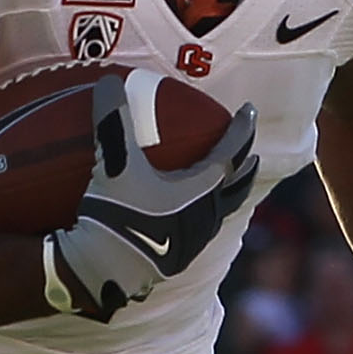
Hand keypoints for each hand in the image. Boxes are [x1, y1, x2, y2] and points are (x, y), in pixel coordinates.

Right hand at [47, 75, 259, 321]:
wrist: (102, 272)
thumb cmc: (115, 216)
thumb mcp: (113, 164)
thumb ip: (114, 121)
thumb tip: (110, 81)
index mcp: (200, 191)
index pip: (232, 154)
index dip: (241, 129)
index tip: (248, 110)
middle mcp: (205, 217)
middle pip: (237, 188)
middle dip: (246, 167)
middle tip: (250, 152)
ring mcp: (193, 241)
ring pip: (221, 212)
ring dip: (227, 193)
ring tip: (224, 182)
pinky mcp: (176, 259)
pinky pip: (201, 229)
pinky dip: (204, 213)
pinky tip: (188, 215)